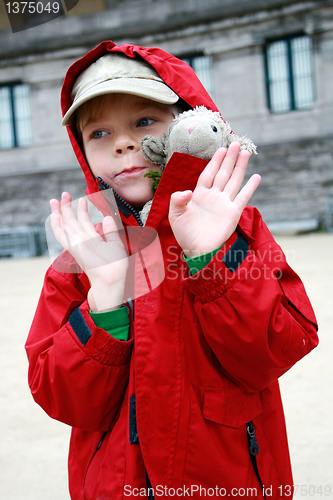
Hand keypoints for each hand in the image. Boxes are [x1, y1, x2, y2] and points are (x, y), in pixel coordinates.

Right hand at [50, 192, 128, 311]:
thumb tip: (106, 217)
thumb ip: (110, 231)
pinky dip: (57, 226)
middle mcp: (83, 241)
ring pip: (64, 226)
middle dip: (67, 207)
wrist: (112, 278)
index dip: (82, 210)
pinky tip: (54, 215)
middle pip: (71, 221)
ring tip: (55, 199)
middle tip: (64, 194)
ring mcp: (76, 244)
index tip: (82, 199)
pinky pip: (62, 236)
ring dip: (59, 213)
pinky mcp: (73, 248)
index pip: (84, 222)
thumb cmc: (116, 266)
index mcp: (92, 240)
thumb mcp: (116, 244)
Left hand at [169, 142, 260, 257]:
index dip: (214, 161)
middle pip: (223, 173)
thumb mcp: (175, 216)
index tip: (221, 149)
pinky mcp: (233, 213)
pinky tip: (256, 176)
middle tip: (236, 144)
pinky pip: (243, 197)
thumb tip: (188, 191)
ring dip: (240, 167)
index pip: (208, 174)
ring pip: (233, 181)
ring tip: (246, 153)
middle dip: (229, 159)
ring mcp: (224, 204)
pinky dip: (250, 187)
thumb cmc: (185, 234)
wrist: (197, 251)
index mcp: (199, 195)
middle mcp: (213, 196)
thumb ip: (177, 200)